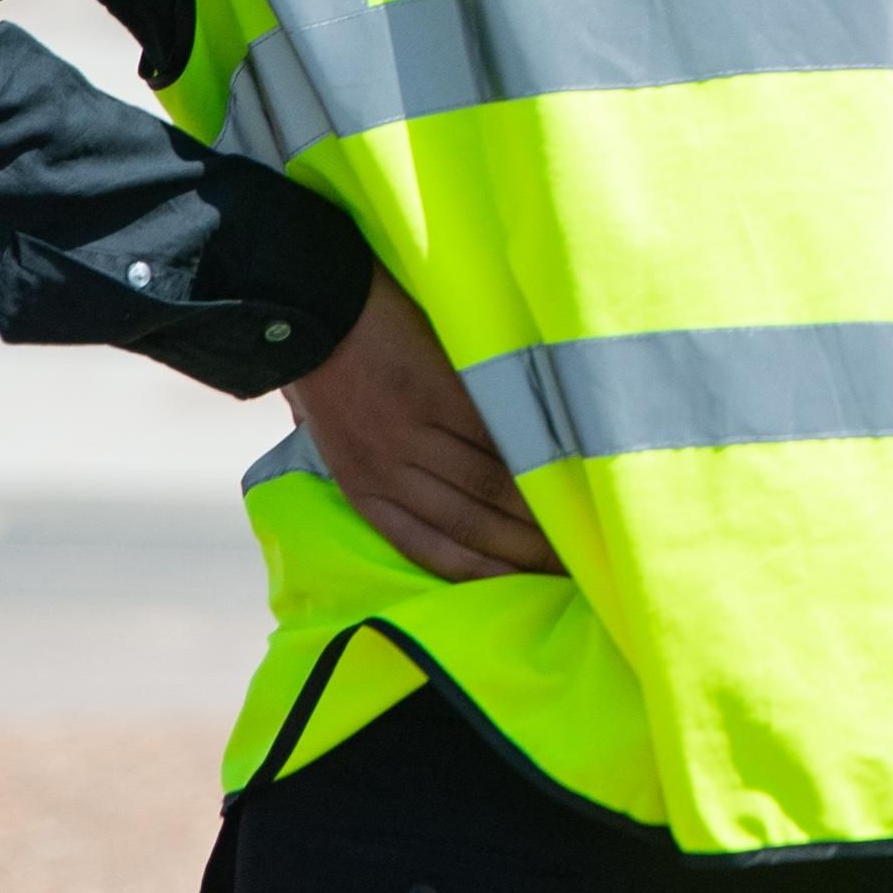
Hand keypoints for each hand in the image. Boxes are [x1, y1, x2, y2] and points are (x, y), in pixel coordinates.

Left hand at [283, 268, 558, 581]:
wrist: (311, 306)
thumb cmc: (323, 371)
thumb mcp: (331, 439)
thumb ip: (375, 471)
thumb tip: (416, 495)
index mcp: (362, 487)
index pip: (433, 548)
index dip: (486, 573)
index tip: (529, 586)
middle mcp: (391, 470)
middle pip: (471, 524)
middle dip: (526, 551)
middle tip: (573, 564)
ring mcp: (417, 432)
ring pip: (490, 485)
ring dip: (540, 508)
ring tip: (582, 523)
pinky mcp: (443, 394)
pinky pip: (497, 435)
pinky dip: (534, 454)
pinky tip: (568, 467)